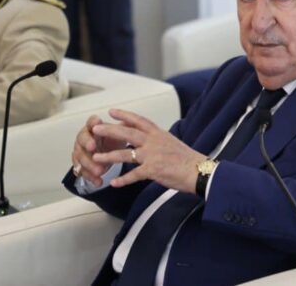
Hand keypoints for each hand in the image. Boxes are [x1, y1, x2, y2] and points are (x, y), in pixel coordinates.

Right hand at [70, 114, 125, 186]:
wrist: (102, 154)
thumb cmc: (110, 141)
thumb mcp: (117, 134)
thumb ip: (122, 128)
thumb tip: (132, 121)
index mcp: (93, 128)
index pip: (90, 122)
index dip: (93, 122)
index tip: (98, 122)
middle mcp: (83, 138)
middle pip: (82, 139)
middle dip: (87, 143)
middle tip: (93, 147)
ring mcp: (79, 152)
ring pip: (80, 157)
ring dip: (89, 164)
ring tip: (100, 171)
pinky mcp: (80, 165)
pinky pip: (82, 172)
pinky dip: (91, 177)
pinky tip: (99, 182)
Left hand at [91, 109, 206, 193]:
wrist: (199, 170)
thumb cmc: (188, 159)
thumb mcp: (172, 142)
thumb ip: (157, 139)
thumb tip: (147, 137)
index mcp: (158, 133)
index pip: (138, 120)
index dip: (124, 115)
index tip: (111, 111)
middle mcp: (153, 141)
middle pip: (127, 133)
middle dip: (110, 130)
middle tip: (95, 129)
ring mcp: (152, 155)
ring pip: (126, 154)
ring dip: (109, 156)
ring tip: (96, 158)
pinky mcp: (153, 170)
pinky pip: (134, 175)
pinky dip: (123, 180)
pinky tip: (113, 183)